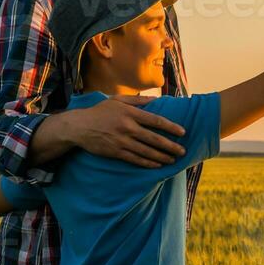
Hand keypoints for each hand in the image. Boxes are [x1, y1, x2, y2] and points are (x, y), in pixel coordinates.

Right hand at [68, 95, 186, 167]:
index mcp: (130, 113)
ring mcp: (121, 141)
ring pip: (146, 151)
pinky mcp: (116, 152)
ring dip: (161, 157)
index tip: (182, 132)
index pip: (155, 120)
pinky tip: (157, 165)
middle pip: (154, 138)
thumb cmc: (100, 111)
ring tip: (173, 160)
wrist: (79, 126)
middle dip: (170, 146)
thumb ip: (138, 99)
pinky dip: (147, 163)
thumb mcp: (118, 100)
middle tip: (183, 151)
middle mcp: (127, 127)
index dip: (170, 127)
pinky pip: (135, 159)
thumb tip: (156, 100)